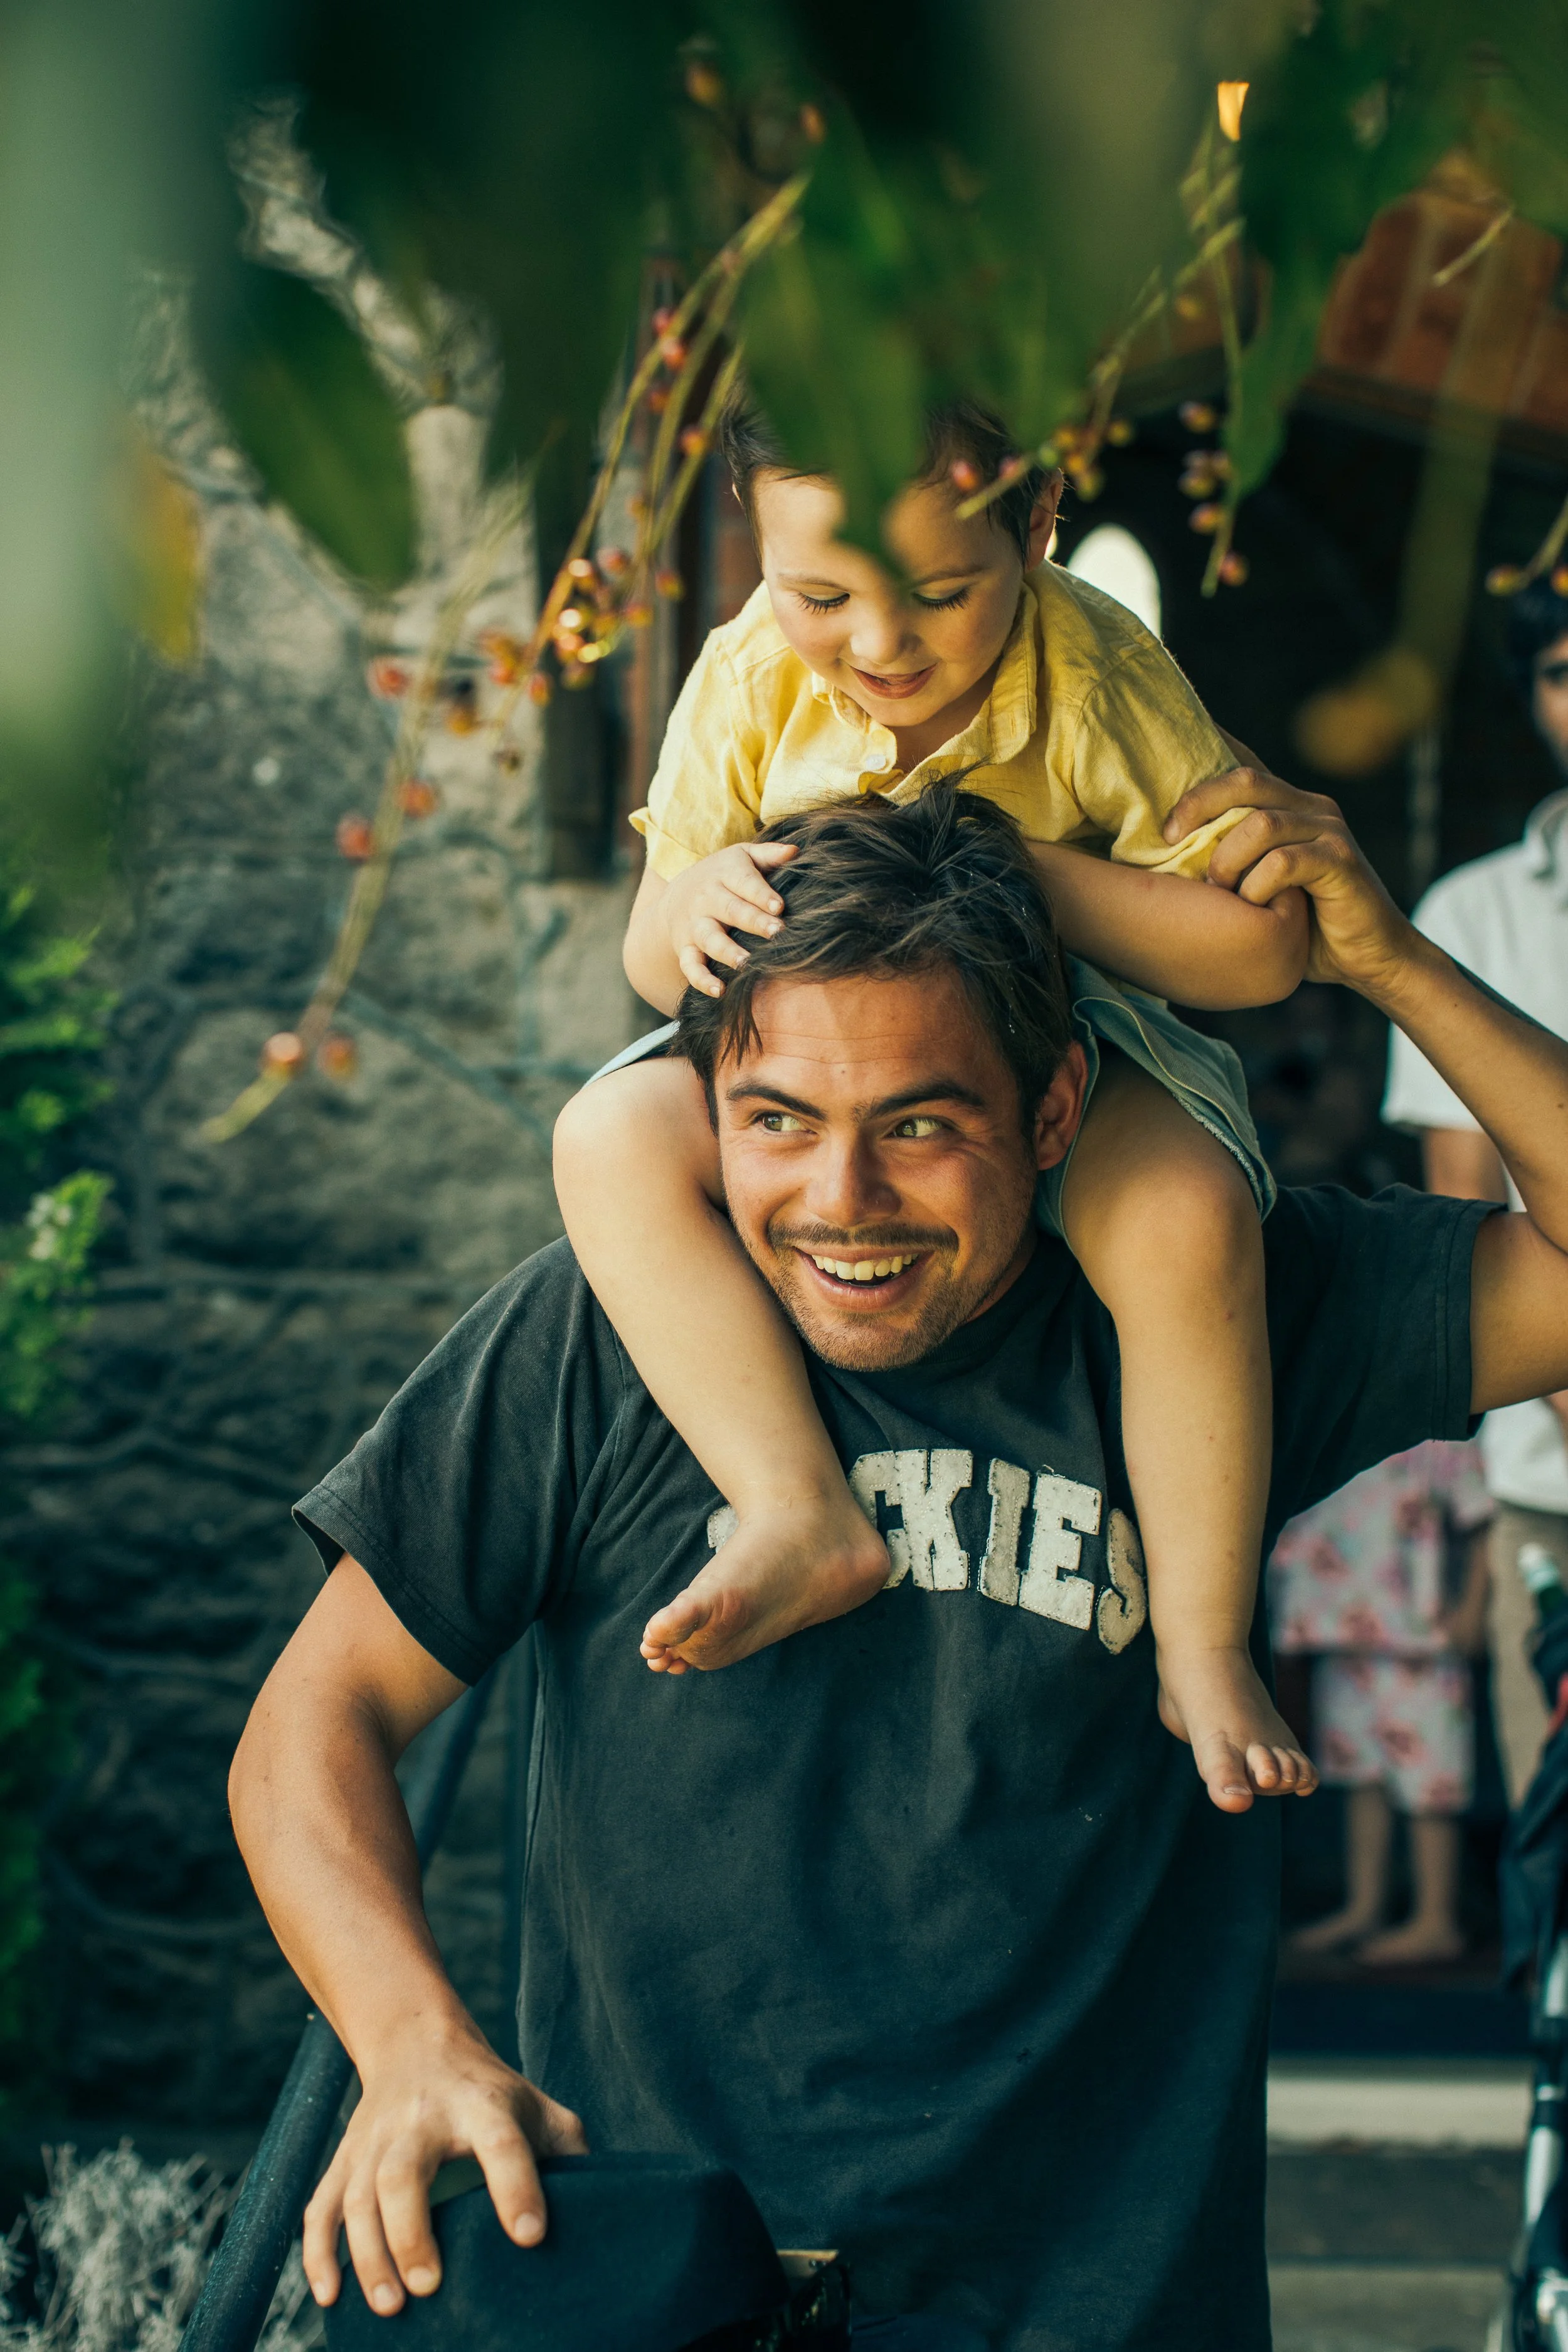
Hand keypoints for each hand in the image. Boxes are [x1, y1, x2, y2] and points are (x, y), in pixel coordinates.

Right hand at [303, 2021, 586, 2315]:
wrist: (418, 2043)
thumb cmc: (493, 2093)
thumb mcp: (538, 2106)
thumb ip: (569, 2151)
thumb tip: (602, 2214)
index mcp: (483, 2105)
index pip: (502, 2142)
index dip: (517, 2187)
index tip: (530, 2236)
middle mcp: (422, 2119)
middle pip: (403, 2171)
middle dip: (411, 2231)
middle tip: (430, 2285)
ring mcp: (375, 2138)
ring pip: (357, 2195)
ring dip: (366, 2254)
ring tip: (392, 2306)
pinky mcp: (345, 2158)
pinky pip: (320, 2206)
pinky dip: (318, 2252)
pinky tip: (330, 2295)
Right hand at [662, 841, 798, 998]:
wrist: (677, 894)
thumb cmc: (723, 875)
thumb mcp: (743, 856)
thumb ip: (769, 854)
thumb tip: (795, 851)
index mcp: (725, 874)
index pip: (744, 882)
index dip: (762, 894)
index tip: (780, 907)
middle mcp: (707, 899)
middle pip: (730, 910)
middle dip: (753, 922)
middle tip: (777, 933)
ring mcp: (695, 925)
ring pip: (709, 939)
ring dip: (727, 952)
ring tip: (746, 964)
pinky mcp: (685, 948)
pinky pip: (690, 965)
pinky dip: (701, 980)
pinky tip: (719, 991)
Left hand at [1164, 759, 1411, 997]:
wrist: (1366, 957)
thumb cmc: (1301, 926)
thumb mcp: (1257, 885)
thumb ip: (1230, 858)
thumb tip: (1166, 852)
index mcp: (1289, 805)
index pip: (1241, 769)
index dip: (1201, 770)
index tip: (1163, 812)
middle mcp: (1311, 807)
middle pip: (1245, 781)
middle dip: (1198, 807)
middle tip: (1171, 840)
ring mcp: (1329, 830)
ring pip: (1261, 823)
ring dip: (1228, 858)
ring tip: (1221, 890)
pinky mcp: (1341, 860)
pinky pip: (1283, 863)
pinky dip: (1258, 887)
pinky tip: (1255, 908)